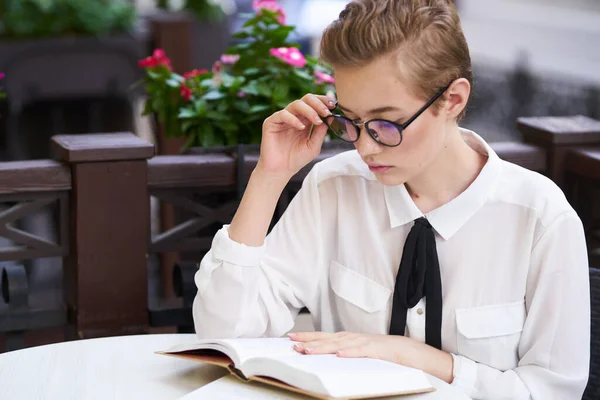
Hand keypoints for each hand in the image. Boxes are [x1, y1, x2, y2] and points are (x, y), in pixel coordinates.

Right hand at [257, 94, 335, 178]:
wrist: (280, 171)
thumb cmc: (296, 159)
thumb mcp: (313, 146)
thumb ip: (320, 132)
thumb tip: (329, 118)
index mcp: (305, 120)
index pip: (314, 104)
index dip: (323, 102)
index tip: (333, 105)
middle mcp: (294, 116)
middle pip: (306, 99)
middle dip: (318, 103)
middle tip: (327, 112)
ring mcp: (282, 118)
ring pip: (296, 104)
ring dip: (309, 110)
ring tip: (317, 121)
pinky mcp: (271, 122)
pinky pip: (283, 114)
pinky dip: (293, 119)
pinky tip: (301, 127)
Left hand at [288, 331, 454, 383]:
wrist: (418, 354)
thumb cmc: (391, 356)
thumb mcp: (366, 356)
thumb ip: (350, 355)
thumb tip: (331, 359)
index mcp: (354, 340)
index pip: (327, 337)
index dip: (310, 337)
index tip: (292, 338)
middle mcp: (359, 339)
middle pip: (330, 338)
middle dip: (310, 341)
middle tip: (292, 343)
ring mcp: (369, 343)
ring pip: (343, 344)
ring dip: (324, 347)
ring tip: (308, 350)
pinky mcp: (381, 350)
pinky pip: (364, 351)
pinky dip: (352, 352)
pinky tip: (339, 354)